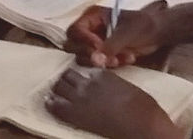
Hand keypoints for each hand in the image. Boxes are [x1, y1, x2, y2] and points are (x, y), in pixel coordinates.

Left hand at [45, 68, 179, 138]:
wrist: (141, 122)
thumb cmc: (142, 106)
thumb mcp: (126, 87)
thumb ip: (112, 83)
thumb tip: (108, 89)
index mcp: (102, 73)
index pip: (84, 68)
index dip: (82, 76)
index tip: (82, 80)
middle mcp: (88, 81)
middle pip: (68, 75)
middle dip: (66, 80)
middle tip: (66, 87)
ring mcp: (80, 96)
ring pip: (59, 86)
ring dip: (58, 89)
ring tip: (58, 94)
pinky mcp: (75, 113)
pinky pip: (55, 105)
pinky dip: (51, 103)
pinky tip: (50, 103)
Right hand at [65, 3, 165, 67]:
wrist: (159, 33)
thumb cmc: (144, 25)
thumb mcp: (127, 33)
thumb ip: (110, 46)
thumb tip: (95, 60)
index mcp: (92, 16)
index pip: (74, 31)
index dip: (85, 41)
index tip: (100, 47)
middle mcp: (89, 29)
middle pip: (73, 45)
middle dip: (92, 54)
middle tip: (111, 58)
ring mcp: (94, 43)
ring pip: (83, 58)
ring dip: (102, 61)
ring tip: (122, 58)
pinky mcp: (102, 55)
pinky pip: (96, 65)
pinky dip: (110, 65)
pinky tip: (126, 59)